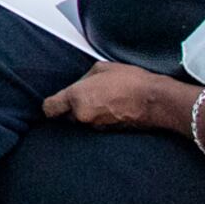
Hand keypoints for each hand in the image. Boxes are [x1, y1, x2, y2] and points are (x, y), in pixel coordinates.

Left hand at [42, 61, 181, 132]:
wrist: (155, 101)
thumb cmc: (129, 81)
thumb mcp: (101, 68)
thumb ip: (84, 79)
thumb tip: (80, 86)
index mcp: (76, 98)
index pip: (49, 109)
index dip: (51, 105)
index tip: (55, 102)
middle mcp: (82, 116)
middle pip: (65, 116)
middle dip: (71, 109)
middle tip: (85, 97)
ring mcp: (96, 127)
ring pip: (82, 122)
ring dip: (86, 115)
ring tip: (102, 102)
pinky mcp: (108, 134)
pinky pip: (96, 126)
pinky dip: (99, 120)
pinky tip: (111, 110)